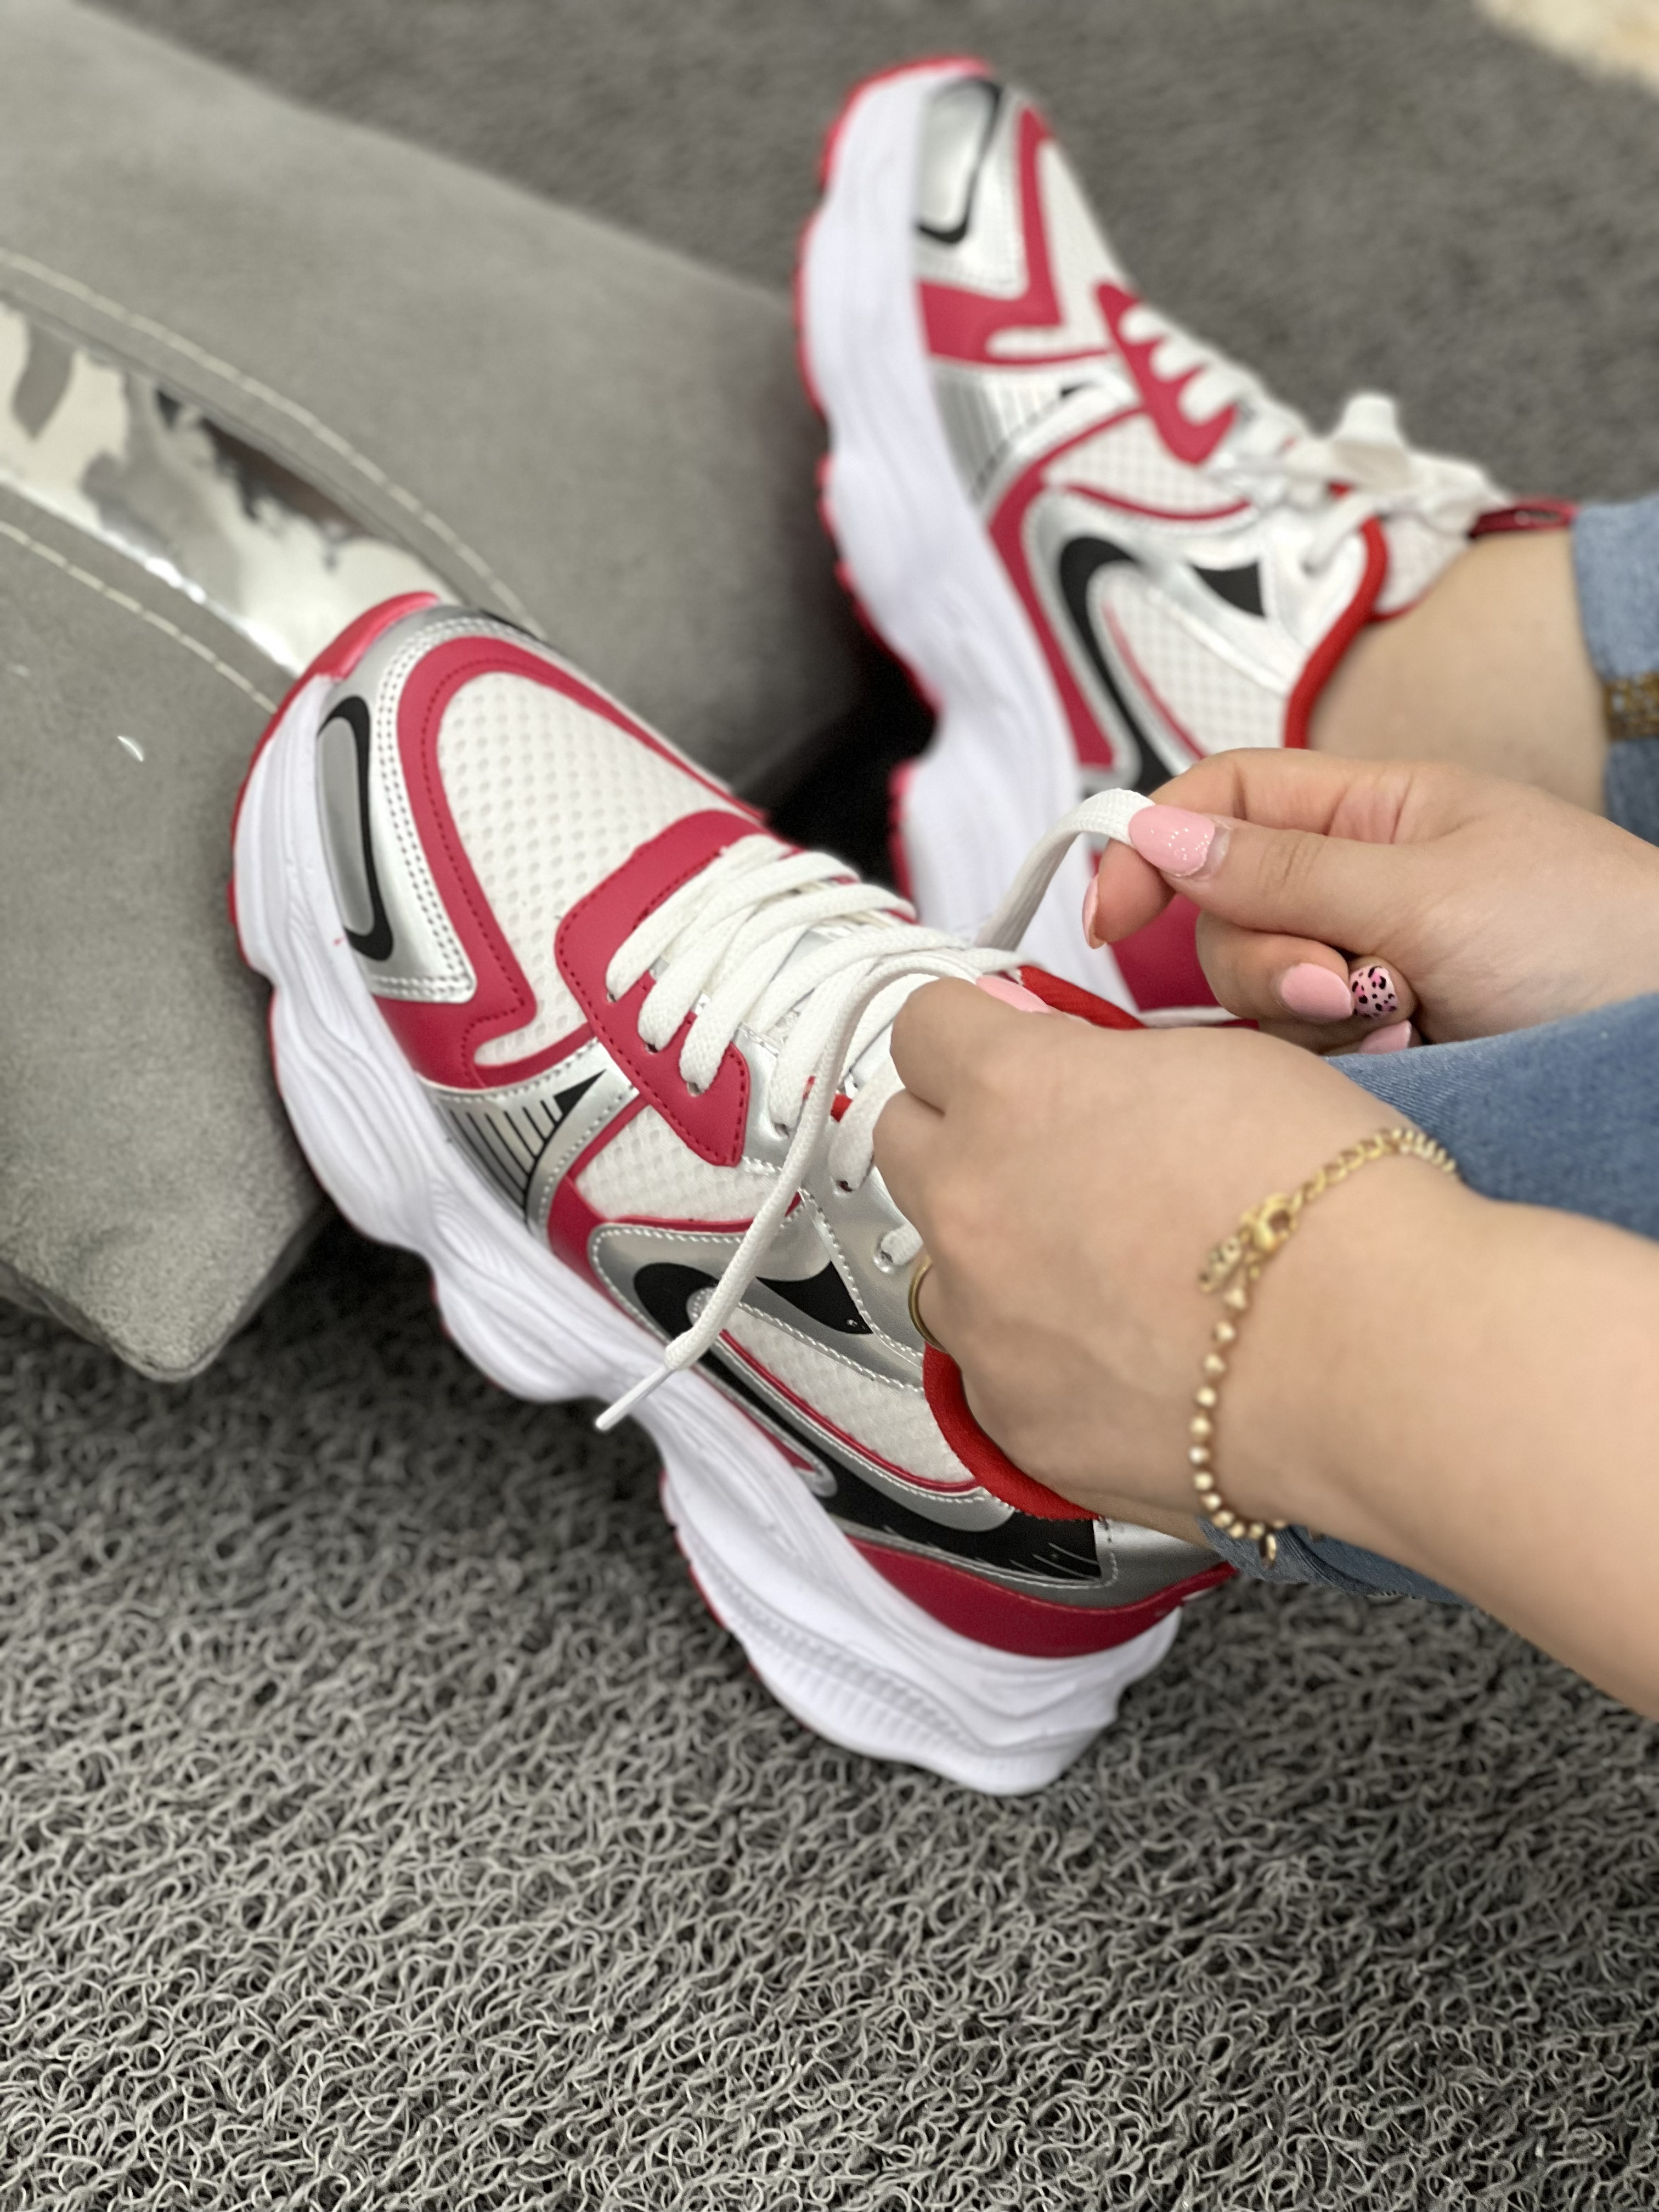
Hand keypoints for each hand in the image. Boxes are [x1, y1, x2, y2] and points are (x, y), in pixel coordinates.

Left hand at [873, 980, 1465, 1525]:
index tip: (1003, 1045)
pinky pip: (992, 1368)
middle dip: (964, 1133)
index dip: (973, 1031)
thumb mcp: (1219, 1060)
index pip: (925, 1025)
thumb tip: (1050, 1050)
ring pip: (941, 1263)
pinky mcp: (1013, 1419)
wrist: (1378, 1354)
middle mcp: (970, 1202)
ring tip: (1105, 1269)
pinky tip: (1126, 1352)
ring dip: (997, 1253)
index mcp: (1013, 1089)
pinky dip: (1039, 1355)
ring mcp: (982, 1320)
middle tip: (1049, 1151)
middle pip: (904, 1138)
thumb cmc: (1329, 1202)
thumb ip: (1099, 1055)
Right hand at [1086, 752, 1658, 1048]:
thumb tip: (1157, 833)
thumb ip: (1285, 869)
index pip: (1224, 801)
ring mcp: (1368, 970)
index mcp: (1372, 811)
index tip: (1113, 916)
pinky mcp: (1379, 1046)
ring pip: (1258, 995)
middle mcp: (1358, 887)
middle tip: (1342, 989)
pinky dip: (1341, 1064)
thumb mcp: (1430, 889)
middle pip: (1227, 914)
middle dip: (1266, 960)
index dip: (1155, 846)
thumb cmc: (1597, 935)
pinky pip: (1303, 1055)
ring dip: (1311, 1019)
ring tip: (1402, 1027)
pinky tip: (1406, 1060)